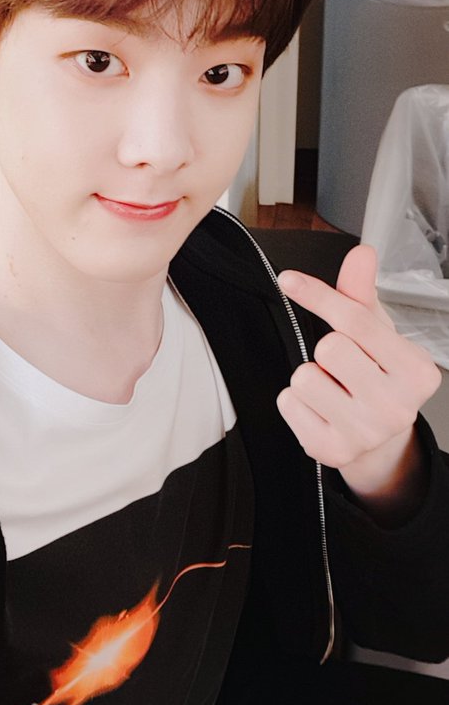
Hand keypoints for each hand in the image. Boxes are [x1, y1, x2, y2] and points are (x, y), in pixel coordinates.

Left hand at [276, 244, 440, 521]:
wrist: (380, 443)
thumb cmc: (378, 376)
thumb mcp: (378, 334)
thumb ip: (363, 294)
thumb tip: (361, 253)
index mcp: (416, 372)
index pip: (357, 321)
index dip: (319, 295)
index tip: (288, 280)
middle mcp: (396, 407)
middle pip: (329, 347)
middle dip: (327, 349)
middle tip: (344, 367)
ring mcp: (364, 433)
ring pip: (304, 377)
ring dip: (310, 376)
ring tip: (333, 389)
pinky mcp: (331, 451)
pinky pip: (288, 403)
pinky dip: (296, 402)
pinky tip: (321, 409)